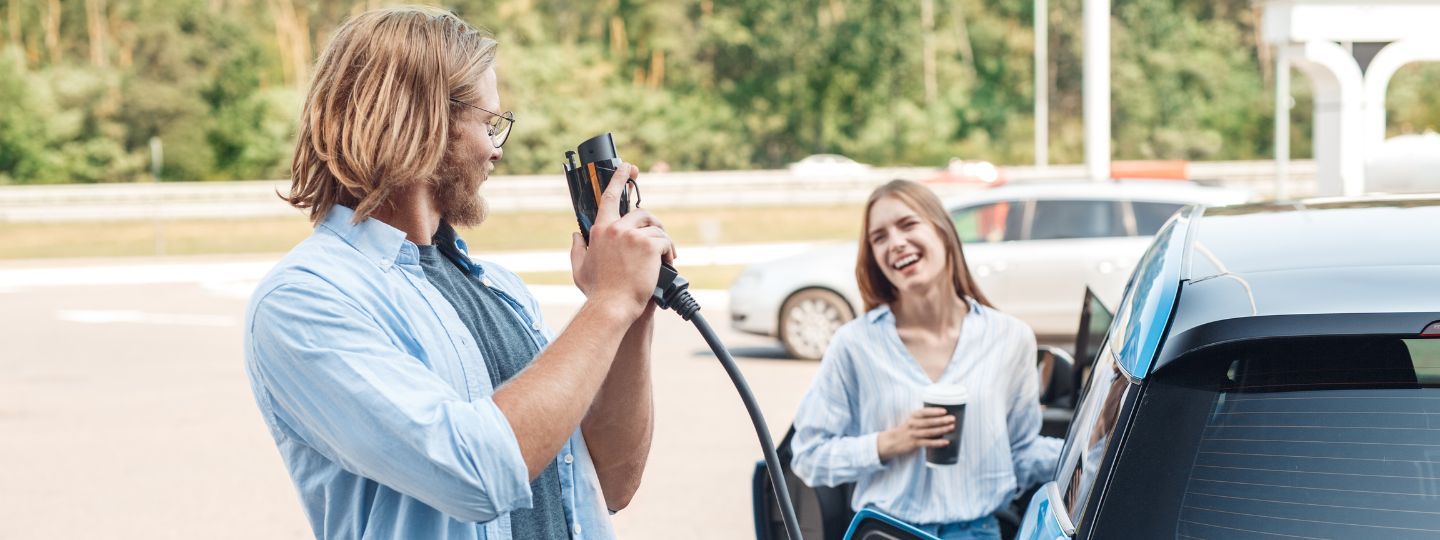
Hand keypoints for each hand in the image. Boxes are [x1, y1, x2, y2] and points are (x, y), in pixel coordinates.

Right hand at [569, 162, 675, 320]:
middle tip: (659, 241)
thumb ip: (577, 248)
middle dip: (652, 225)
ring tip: (663, 258)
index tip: (628, 166)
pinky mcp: (648, 245)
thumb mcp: (580, 268)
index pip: (610, 196)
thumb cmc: (598, 292)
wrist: (613, 307)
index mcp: (599, 230)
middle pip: (641, 213)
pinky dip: (669, 252)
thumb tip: (576, 235)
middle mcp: (615, 228)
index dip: (619, 178)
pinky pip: (665, 241)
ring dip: (662, 242)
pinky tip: (667, 264)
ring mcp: (632, 236)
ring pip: (655, 228)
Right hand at [876, 407, 953, 460]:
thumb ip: (924, 418)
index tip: (945, 411)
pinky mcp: (914, 444)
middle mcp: (912, 424)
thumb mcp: (912, 421)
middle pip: (928, 422)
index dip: (934, 411)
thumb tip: (943, 417)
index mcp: (913, 417)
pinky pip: (928, 443)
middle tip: (952, 419)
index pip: (924, 412)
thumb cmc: (907, 430)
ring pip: (929, 432)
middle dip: (941, 420)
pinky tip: (946, 442)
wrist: (892, 441)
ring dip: (942, 430)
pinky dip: (937, 443)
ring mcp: (913, 434)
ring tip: (952, 427)